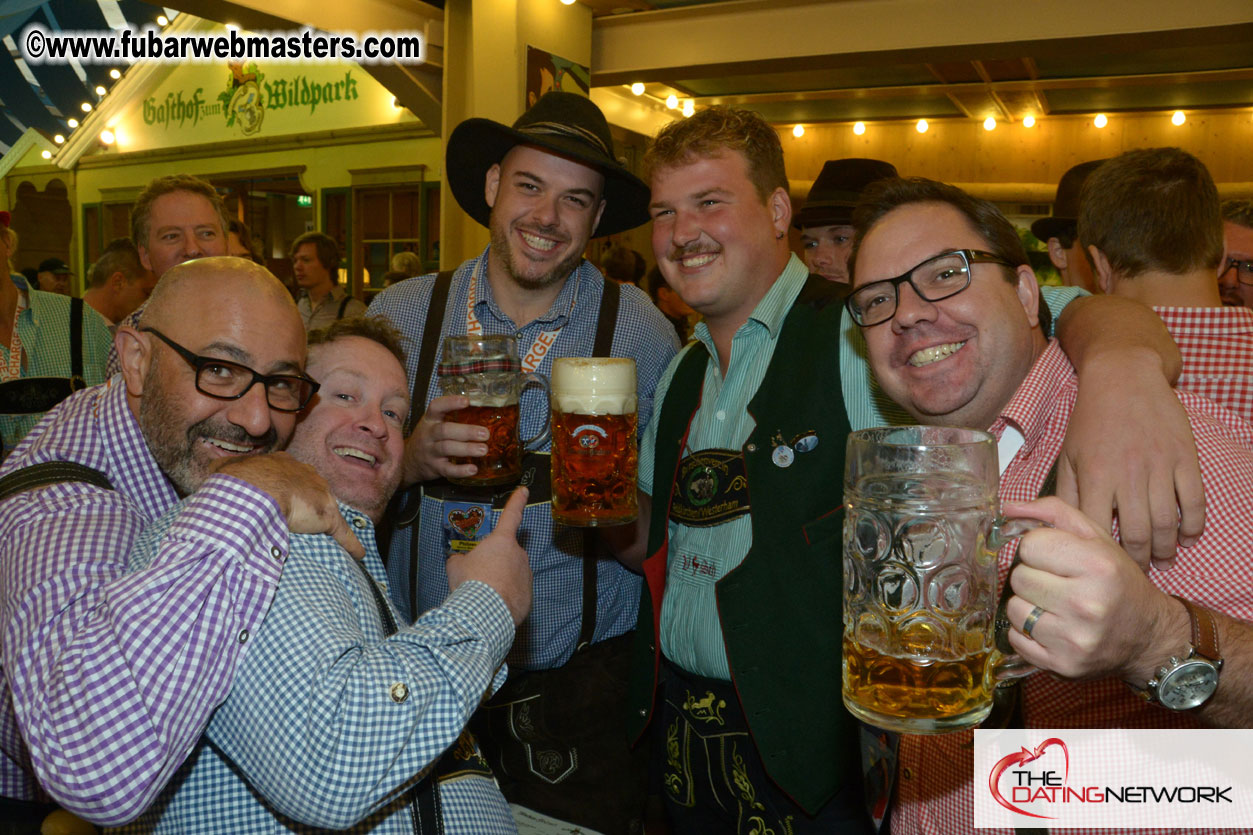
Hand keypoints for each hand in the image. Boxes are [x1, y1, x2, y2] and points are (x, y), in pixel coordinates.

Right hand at [211, 452, 364, 559]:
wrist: (254, 488)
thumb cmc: (237, 480)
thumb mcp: (223, 471)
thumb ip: (220, 471)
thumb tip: (208, 470)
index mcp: (282, 463)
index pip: (288, 473)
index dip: (285, 485)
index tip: (283, 494)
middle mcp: (305, 474)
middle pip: (312, 487)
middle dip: (310, 498)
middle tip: (306, 512)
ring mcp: (319, 494)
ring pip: (329, 508)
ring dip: (329, 520)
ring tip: (332, 533)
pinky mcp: (328, 516)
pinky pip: (343, 533)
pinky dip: (351, 543)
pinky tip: (359, 554)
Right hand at [402, 394, 488, 484]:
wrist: (409, 461)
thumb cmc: (428, 438)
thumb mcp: (433, 424)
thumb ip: (450, 416)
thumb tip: (481, 405)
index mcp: (430, 420)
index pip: (436, 407)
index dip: (450, 403)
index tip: (466, 401)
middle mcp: (428, 435)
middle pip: (445, 430)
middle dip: (466, 431)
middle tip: (485, 433)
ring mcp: (430, 452)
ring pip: (446, 449)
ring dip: (466, 449)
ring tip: (483, 449)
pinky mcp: (434, 468)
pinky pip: (447, 470)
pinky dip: (460, 470)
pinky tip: (473, 469)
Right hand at [446, 487, 532, 625]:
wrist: (484, 613)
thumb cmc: (470, 583)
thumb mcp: (456, 566)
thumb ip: (460, 559)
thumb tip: (460, 560)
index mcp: (502, 541)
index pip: (511, 515)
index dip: (517, 501)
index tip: (524, 490)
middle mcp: (519, 554)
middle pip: (507, 553)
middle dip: (495, 562)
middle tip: (479, 576)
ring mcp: (526, 574)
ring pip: (512, 573)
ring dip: (500, 580)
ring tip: (484, 594)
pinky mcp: (529, 594)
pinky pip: (516, 591)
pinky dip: (506, 595)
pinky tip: (493, 605)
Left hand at [1002, 497, 1185, 683]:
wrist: (1148, 637)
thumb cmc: (1117, 582)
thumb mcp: (1096, 539)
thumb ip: (1053, 513)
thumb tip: (1008, 508)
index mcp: (1098, 566)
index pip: (1030, 545)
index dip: (1039, 549)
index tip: (1056, 559)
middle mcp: (1087, 604)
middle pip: (1018, 577)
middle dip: (1033, 577)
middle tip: (1057, 584)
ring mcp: (1074, 638)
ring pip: (1013, 609)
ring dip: (1027, 606)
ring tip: (1054, 607)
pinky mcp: (1062, 665)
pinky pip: (1015, 639)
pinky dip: (1027, 633)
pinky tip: (1052, 628)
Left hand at [1056, 351, 1203, 570]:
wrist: (1124, 377)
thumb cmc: (1091, 419)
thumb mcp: (1068, 455)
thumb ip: (1066, 494)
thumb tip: (1053, 528)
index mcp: (1095, 476)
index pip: (1098, 530)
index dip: (1102, 556)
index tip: (1104, 569)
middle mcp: (1127, 475)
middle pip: (1137, 534)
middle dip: (1138, 561)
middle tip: (1138, 573)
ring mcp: (1159, 466)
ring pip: (1167, 523)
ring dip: (1166, 549)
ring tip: (1163, 560)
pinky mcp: (1184, 458)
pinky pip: (1194, 501)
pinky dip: (1194, 525)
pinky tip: (1188, 537)